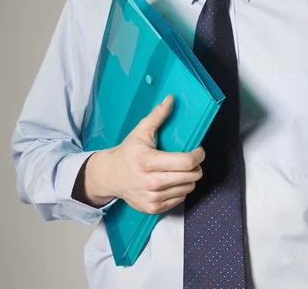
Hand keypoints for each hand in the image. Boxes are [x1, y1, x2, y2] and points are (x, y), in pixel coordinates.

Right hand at [83, 95, 204, 213]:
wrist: (110, 176)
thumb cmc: (127, 152)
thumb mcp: (140, 131)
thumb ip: (158, 115)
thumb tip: (171, 98)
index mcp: (149, 161)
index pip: (186, 162)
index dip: (198, 155)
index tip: (198, 150)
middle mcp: (151, 182)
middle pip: (191, 176)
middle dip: (196, 166)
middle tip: (191, 160)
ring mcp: (153, 198)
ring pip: (188, 188)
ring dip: (189, 178)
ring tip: (181, 170)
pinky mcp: (153, 208)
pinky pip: (180, 199)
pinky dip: (181, 189)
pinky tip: (172, 180)